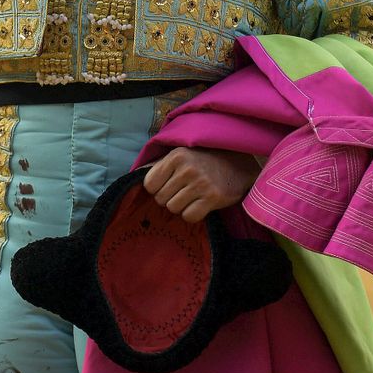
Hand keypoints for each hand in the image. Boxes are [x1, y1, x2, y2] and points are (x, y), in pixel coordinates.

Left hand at [141, 147, 259, 224]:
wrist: (238, 164)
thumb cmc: (203, 161)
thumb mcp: (180, 154)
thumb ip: (159, 165)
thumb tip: (133, 176)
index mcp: (175, 156)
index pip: (149, 185)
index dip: (157, 189)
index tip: (168, 186)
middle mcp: (186, 169)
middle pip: (161, 199)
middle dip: (169, 198)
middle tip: (183, 191)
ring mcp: (200, 184)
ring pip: (174, 209)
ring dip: (181, 206)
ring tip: (192, 197)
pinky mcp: (213, 198)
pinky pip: (189, 217)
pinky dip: (193, 214)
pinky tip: (200, 205)